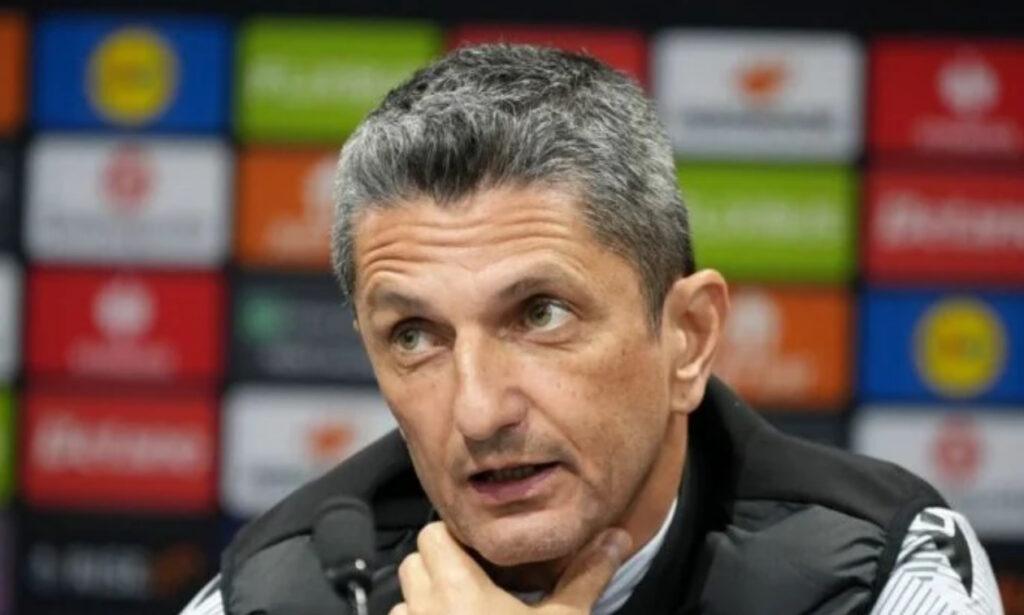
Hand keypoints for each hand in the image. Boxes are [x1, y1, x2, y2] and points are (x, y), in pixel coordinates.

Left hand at [389, 522, 631, 614]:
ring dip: (426, 602)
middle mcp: (426, 609)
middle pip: (415, 563)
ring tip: (465, 614)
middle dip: (441, 565)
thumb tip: (616, 539)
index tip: (485, 552)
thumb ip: (585, 577)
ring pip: (404, 601)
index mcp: (459, 589)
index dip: (457, 537)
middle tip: (479, 581)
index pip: (433, 533)